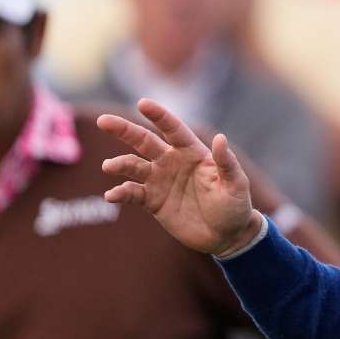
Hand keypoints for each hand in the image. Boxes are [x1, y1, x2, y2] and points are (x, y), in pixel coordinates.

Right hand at [97, 98, 263, 256]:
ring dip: (120, 164)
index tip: (142, 103)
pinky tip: (111, 195)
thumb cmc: (235, 206)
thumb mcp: (236, 184)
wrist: (225, 235)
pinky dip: (120, 193)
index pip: (173, 128)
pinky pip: (132, 193)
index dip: (158, 115)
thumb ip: (226, 162)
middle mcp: (172, 161)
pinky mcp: (153, 201)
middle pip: (144, 141)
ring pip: (133, 166)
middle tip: (103, 121)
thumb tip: (221, 138)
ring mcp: (160, 181)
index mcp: (192, 151)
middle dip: (124, 130)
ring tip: (108, 166)